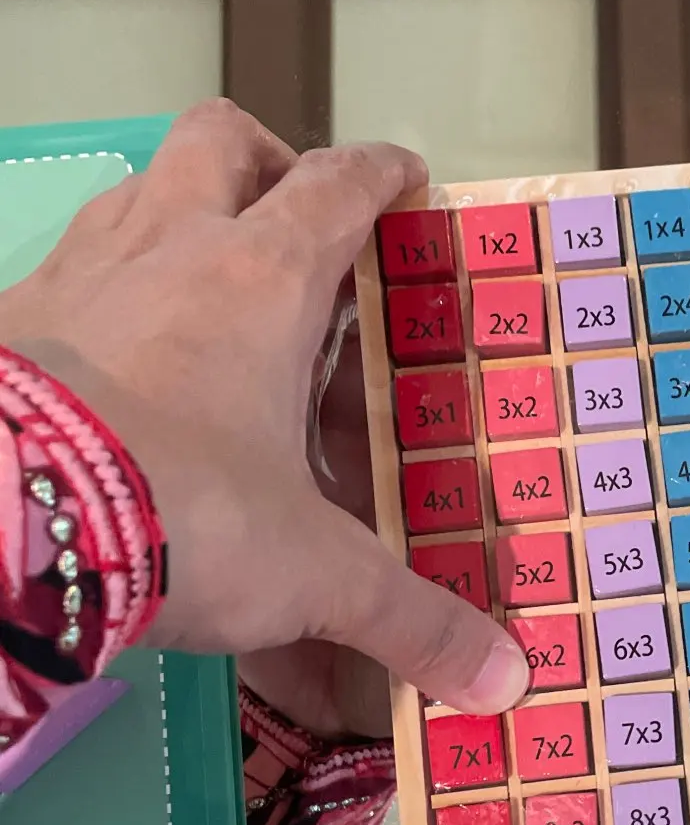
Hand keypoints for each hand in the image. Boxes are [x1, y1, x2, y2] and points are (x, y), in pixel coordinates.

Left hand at [0, 100, 528, 725]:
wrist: (1, 514)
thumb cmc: (183, 509)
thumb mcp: (313, 574)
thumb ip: (409, 619)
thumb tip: (504, 682)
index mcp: (265, 278)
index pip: (339, 186)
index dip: (381, 175)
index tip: (405, 180)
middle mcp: (169, 248)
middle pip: (220, 141)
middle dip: (265, 162)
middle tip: (290, 216)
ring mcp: (75, 274)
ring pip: (133, 192)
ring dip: (173, 216)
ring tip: (200, 283)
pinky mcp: (6, 323)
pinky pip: (59, 276)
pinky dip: (95, 299)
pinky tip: (106, 364)